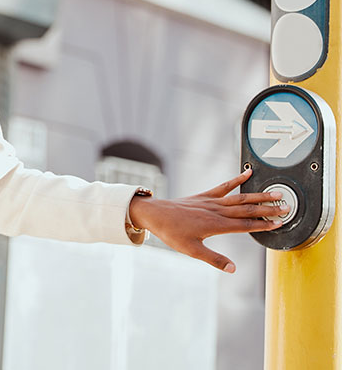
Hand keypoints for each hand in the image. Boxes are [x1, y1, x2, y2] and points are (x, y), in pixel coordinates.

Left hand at [128, 168, 286, 272]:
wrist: (155, 214)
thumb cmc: (172, 233)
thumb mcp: (192, 251)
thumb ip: (214, 259)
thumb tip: (233, 269)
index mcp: (216, 225)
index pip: (246, 225)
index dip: (264, 224)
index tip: (280, 223)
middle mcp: (217, 211)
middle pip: (247, 209)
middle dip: (268, 209)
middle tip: (287, 207)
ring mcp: (211, 201)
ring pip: (240, 197)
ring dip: (258, 195)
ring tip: (275, 192)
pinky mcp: (205, 195)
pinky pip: (224, 186)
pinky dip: (236, 179)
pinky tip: (247, 173)